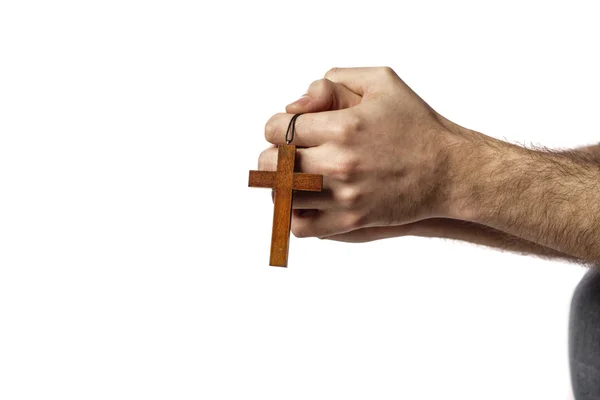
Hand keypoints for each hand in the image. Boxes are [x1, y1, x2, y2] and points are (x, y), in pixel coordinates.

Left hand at [259, 67, 461, 238]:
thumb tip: (295, 103)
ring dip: (279, 185)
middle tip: (287, 155)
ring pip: (281, 196)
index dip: (277, 127)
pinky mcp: (351, 220)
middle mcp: (339, 162)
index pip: (277, 128)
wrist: (449, 170)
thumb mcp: (382, 82)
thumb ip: (334, 80)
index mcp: (343, 126)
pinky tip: (303, 203)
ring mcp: (344, 195)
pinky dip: (292, 216)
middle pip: (271, 163)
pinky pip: (301, 226)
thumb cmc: (416, 124)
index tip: (289, 130)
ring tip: (292, 178)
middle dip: (274, 155)